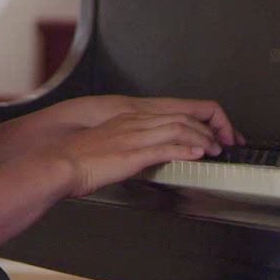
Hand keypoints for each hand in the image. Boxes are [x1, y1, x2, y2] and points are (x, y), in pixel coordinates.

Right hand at [44, 110, 223, 197]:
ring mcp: (133, 137)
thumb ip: (122, 149)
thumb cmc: (73, 162)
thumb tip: (137, 160)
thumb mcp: (103, 149)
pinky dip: (186, 149)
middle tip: (222, 142)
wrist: (56, 165)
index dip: (195, 122)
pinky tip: (198, 154)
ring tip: (215, 149)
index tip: (208, 135)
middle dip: (208, 129)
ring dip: (202, 138)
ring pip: (179, 128)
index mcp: (126, 120)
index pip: (170, 114)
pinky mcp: (131, 154)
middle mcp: (133, 124)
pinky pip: (166, 147)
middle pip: (181, 118)